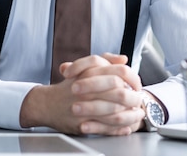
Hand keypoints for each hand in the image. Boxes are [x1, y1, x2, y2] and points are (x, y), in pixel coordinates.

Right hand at [19, 54, 144, 135]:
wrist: (46, 103)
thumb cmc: (68, 85)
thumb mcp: (85, 67)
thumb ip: (105, 60)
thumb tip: (124, 59)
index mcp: (90, 73)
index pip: (120, 72)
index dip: (133, 79)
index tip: (137, 84)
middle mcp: (87, 89)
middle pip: (119, 93)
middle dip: (134, 98)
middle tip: (140, 100)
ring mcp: (84, 107)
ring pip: (115, 112)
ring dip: (130, 115)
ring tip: (137, 115)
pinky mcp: (82, 123)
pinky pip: (106, 127)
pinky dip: (119, 128)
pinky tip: (126, 127)